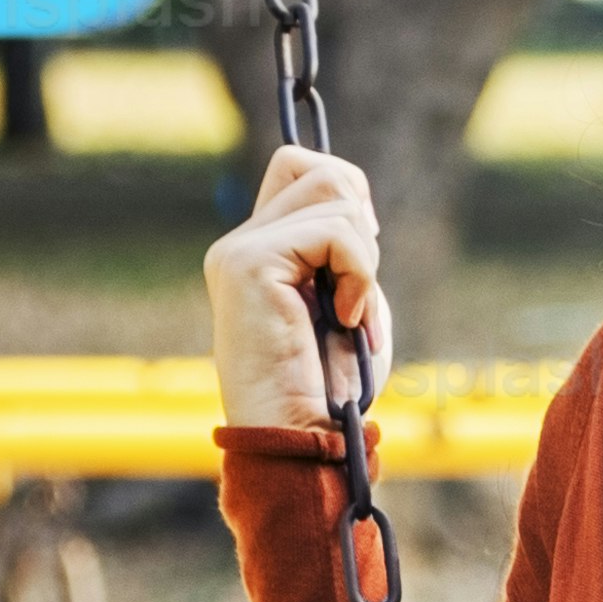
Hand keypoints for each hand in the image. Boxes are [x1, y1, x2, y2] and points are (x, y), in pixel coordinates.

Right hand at [204, 141, 393, 436]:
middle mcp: (240, 244)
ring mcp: (239, 250)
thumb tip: (355, 200)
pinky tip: (345, 317)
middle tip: (356, 283)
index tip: (362, 258)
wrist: (301, 434)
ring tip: (350, 312)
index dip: (346, 194)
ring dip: (363, 256)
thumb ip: (344, 247)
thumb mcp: (347, 299)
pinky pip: (335, 232)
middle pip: (314, 167)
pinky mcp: (249, 262)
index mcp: (258, 251)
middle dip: (358, 217)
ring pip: (332, 192)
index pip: (299, 168)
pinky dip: (359, 274)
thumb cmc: (330, 385)